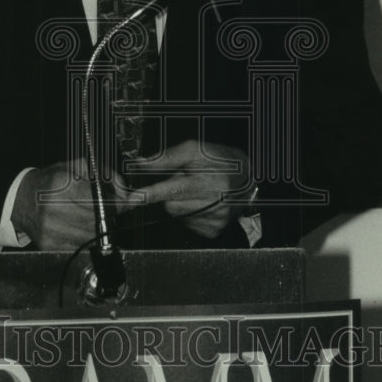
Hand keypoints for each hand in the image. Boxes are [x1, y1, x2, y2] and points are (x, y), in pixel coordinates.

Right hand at [11, 159, 131, 250]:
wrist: (22, 201)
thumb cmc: (51, 182)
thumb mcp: (78, 167)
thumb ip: (105, 174)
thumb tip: (124, 189)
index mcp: (63, 186)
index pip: (103, 201)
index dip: (120, 202)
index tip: (128, 201)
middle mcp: (56, 209)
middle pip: (100, 219)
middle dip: (109, 213)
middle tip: (105, 207)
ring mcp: (52, 230)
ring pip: (93, 235)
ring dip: (98, 227)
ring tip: (87, 215)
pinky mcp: (51, 246)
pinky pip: (81, 246)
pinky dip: (86, 238)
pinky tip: (77, 227)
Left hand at [129, 140, 250, 239]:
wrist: (249, 180)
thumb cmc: (221, 161)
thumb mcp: (196, 150)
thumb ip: (168, 157)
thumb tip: (142, 163)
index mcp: (206, 181)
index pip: (172, 189)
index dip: (150, 194)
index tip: (132, 199)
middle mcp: (212, 203)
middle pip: (170, 204)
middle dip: (171, 193)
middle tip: (186, 182)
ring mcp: (213, 220)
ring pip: (177, 214)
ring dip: (180, 202)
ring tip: (197, 191)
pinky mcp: (213, 230)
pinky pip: (187, 224)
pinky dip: (189, 213)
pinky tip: (202, 203)